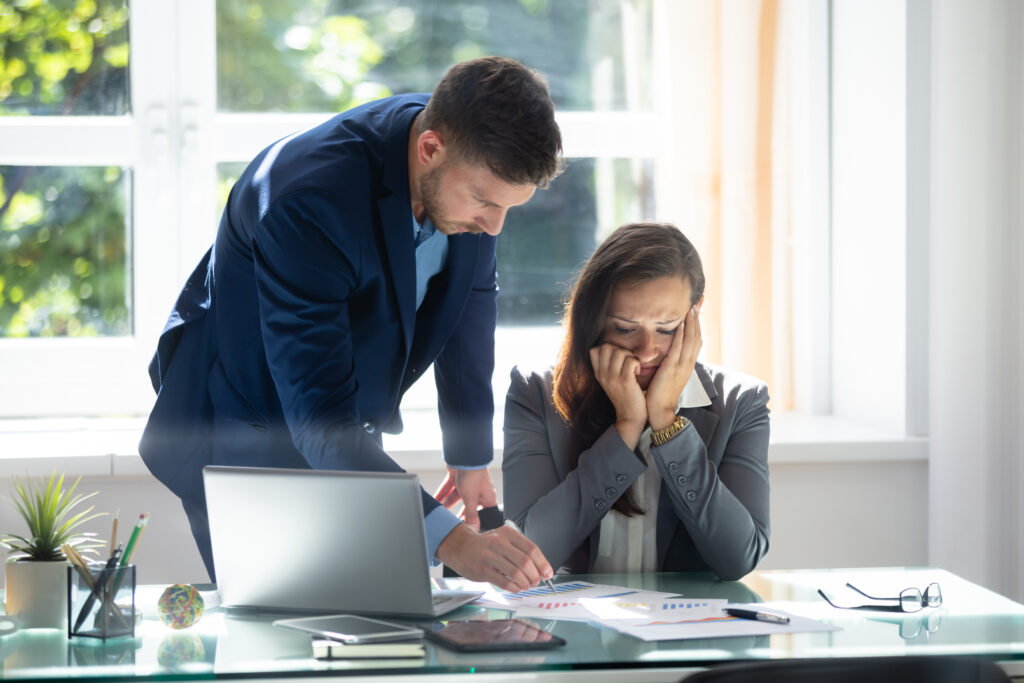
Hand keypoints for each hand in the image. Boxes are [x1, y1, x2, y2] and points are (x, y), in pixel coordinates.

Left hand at [432, 466, 497, 529]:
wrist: (465, 456)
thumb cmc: (474, 474)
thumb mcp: (471, 498)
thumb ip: (471, 514)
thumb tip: (474, 527)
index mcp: (487, 497)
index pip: (483, 512)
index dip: (477, 520)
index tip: (468, 527)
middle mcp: (477, 491)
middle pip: (467, 506)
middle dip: (458, 513)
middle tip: (451, 522)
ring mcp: (466, 484)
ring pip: (456, 497)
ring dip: (447, 504)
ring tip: (439, 512)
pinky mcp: (457, 478)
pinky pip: (448, 489)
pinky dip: (442, 494)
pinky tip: (435, 500)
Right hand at [435, 523, 552, 591]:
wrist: (459, 546)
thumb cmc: (485, 546)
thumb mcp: (503, 540)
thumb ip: (520, 551)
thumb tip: (540, 568)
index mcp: (507, 533)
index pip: (532, 549)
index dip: (543, 563)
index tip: (548, 573)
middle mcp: (498, 542)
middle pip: (525, 562)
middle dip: (534, 575)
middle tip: (536, 581)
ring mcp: (489, 555)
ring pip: (516, 573)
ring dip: (525, 583)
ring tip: (526, 585)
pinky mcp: (482, 569)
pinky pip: (504, 581)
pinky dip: (514, 587)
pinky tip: (516, 588)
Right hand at [589, 342, 646, 447]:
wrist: (630, 417)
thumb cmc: (624, 397)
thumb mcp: (609, 382)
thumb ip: (608, 367)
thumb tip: (615, 350)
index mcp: (598, 374)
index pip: (594, 350)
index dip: (607, 348)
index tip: (617, 358)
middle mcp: (603, 375)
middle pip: (606, 347)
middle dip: (619, 349)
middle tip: (626, 361)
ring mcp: (613, 378)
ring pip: (619, 352)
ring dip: (630, 356)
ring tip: (633, 367)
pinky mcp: (626, 382)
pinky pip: (631, 361)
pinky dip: (637, 363)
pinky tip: (638, 372)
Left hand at [645, 305, 701, 429]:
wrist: (660, 410)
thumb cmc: (662, 393)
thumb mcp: (670, 374)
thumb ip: (672, 362)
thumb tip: (670, 352)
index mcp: (688, 364)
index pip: (697, 339)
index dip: (698, 324)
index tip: (698, 309)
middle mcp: (689, 363)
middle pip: (697, 336)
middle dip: (698, 318)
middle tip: (699, 301)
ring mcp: (682, 366)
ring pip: (691, 340)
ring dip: (692, 323)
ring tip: (691, 307)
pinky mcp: (672, 369)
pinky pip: (679, 349)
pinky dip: (681, 336)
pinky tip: (681, 325)